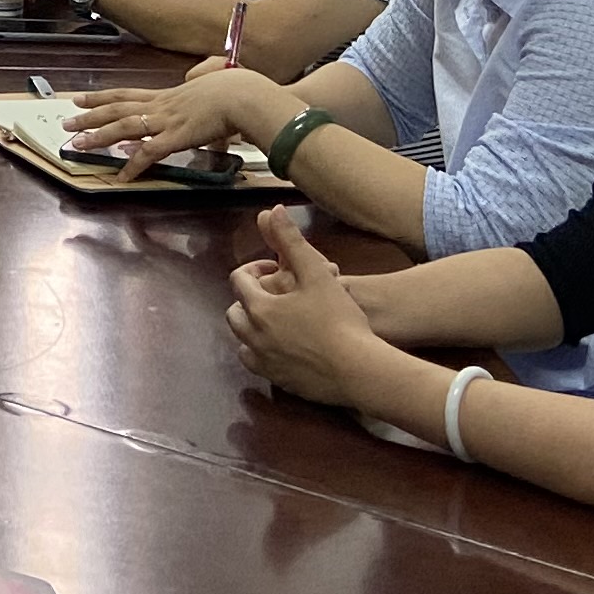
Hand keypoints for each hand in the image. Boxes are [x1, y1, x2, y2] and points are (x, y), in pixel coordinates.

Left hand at [63, 71, 274, 178]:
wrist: (244, 95)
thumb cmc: (235, 88)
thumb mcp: (212, 78)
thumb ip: (200, 78)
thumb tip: (195, 79)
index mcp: (167, 94)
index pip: (125, 94)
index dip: (100, 97)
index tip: (79, 98)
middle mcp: (161, 105)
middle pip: (116, 108)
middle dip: (88, 116)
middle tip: (66, 122)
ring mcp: (167, 120)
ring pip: (124, 127)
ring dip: (99, 137)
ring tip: (77, 144)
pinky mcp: (178, 137)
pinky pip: (150, 153)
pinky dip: (133, 165)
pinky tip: (121, 177)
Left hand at [225, 208, 387, 406]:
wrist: (359, 370)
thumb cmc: (339, 319)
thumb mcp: (317, 273)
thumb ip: (291, 241)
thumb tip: (273, 210)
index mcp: (259, 309)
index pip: (239, 281)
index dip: (255, 269)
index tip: (274, 268)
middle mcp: (254, 338)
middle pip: (235, 313)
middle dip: (249, 299)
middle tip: (275, 293)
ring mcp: (265, 364)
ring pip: (243, 343)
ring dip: (252, 328)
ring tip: (277, 320)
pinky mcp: (280, 383)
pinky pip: (259, 365)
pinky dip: (264, 352)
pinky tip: (285, 346)